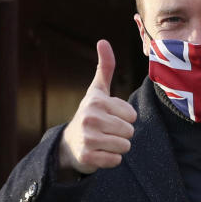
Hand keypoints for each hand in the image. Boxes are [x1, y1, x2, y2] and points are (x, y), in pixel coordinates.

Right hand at [59, 40, 137, 173]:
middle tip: (106, 132)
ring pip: (125, 146)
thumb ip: (105, 67)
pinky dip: (111, 160)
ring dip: (118, 147)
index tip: (110, 117)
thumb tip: (103, 41)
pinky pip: (115, 160)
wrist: (69, 144)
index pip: (132, 115)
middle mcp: (90, 118)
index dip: (125, 118)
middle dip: (122, 134)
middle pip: (129, 131)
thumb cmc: (90, 114)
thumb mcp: (97, 91)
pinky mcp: (87, 157)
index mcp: (96, 101)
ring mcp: (87, 138)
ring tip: (104, 142)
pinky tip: (99, 153)